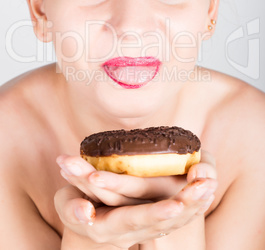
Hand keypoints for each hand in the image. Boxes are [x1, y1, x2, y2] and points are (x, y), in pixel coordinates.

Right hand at [54, 150, 217, 246]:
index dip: (155, 215)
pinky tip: (207, 188)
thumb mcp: (67, 205)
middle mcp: (132, 232)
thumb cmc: (75, 207)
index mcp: (110, 227)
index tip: (176, 206)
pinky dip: (194, 205)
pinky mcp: (154, 221)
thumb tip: (85, 212)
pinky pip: (179, 217)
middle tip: (205, 188)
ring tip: (211, 183)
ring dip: (196, 204)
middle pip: (163, 223)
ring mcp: (145, 229)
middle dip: (186, 207)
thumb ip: (72, 208)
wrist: (87, 222)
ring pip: (176, 221)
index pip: (135, 222)